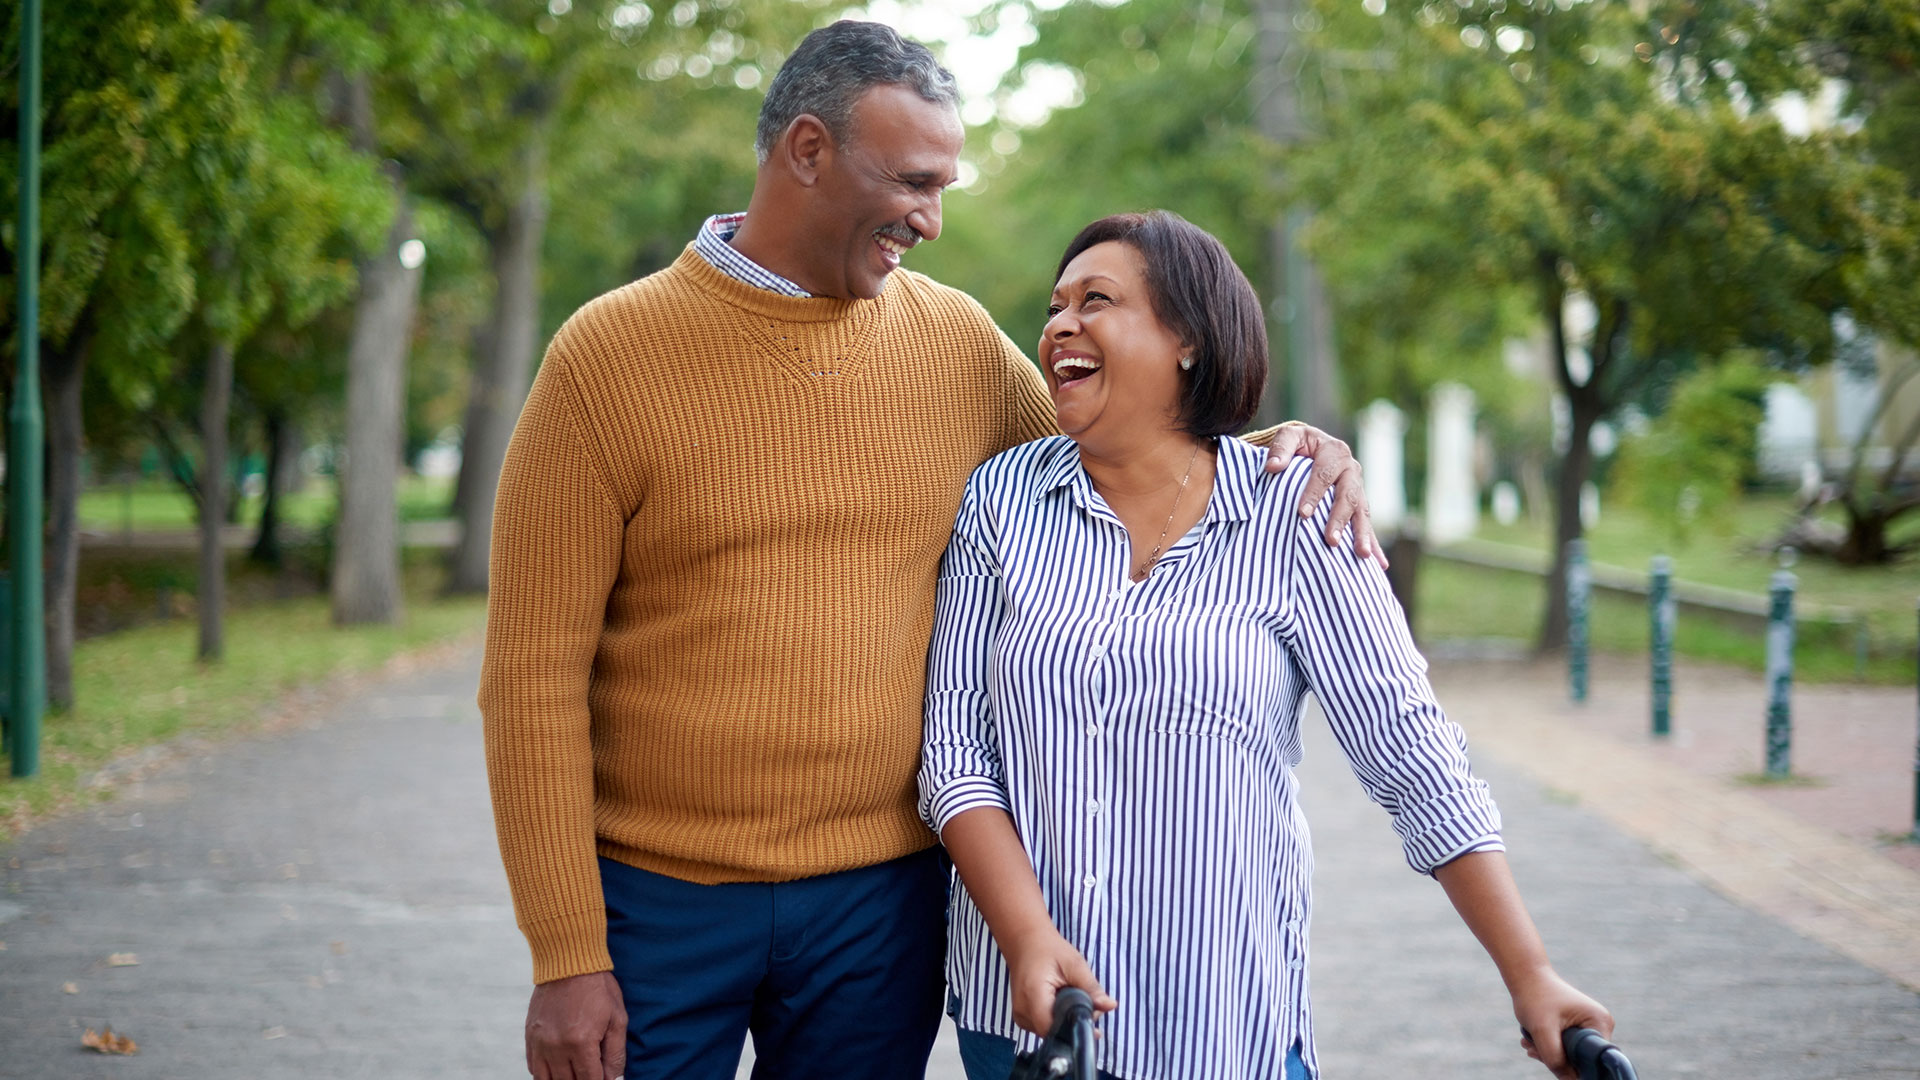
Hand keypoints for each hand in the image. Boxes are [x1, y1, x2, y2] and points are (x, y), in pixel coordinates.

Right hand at [525, 971, 626, 1079]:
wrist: (568, 962)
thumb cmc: (598, 988)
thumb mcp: (617, 1018)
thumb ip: (615, 1054)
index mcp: (581, 1042)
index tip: (603, 1078)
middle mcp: (556, 1047)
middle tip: (591, 1071)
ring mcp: (540, 1043)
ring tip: (575, 1072)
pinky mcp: (529, 1037)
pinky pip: (533, 1068)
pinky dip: (545, 1073)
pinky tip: (559, 1068)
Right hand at [1002, 928, 1116, 1036]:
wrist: (1025, 942)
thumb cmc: (1050, 950)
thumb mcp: (1075, 965)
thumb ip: (1091, 988)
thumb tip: (1111, 1006)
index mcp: (1034, 995)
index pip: (1053, 1029)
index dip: (1074, 1028)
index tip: (1090, 1017)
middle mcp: (1022, 1009)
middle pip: (1053, 1032)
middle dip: (1073, 1023)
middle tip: (1085, 1001)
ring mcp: (1019, 1015)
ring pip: (1049, 1031)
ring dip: (1064, 1021)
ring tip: (1071, 997)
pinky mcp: (1021, 1016)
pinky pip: (1042, 1026)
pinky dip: (1055, 1018)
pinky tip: (1061, 1002)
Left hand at [1263, 422, 1386, 569]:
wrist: (1314, 447)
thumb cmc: (1299, 444)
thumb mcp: (1290, 437)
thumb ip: (1281, 447)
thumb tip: (1272, 466)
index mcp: (1334, 452)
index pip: (1323, 474)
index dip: (1313, 493)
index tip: (1302, 514)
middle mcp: (1351, 470)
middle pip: (1348, 496)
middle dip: (1339, 519)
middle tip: (1330, 540)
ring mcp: (1358, 489)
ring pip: (1362, 512)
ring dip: (1361, 534)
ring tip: (1361, 555)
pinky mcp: (1359, 505)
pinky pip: (1366, 525)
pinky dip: (1374, 544)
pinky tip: (1379, 564)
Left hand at [1511, 968, 1611, 1078]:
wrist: (1525, 976)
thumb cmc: (1534, 997)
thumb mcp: (1542, 1030)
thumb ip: (1554, 1057)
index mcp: (1600, 1022)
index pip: (1594, 1059)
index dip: (1575, 1067)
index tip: (1553, 1063)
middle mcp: (1600, 1025)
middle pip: (1581, 1058)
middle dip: (1556, 1058)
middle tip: (1533, 1050)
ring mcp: (1589, 1026)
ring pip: (1571, 1054)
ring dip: (1548, 1053)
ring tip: (1528, 1042)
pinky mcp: (1577, 1028)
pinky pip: (1565, 1046)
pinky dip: (1548, 1046)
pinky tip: (1530, 1040)